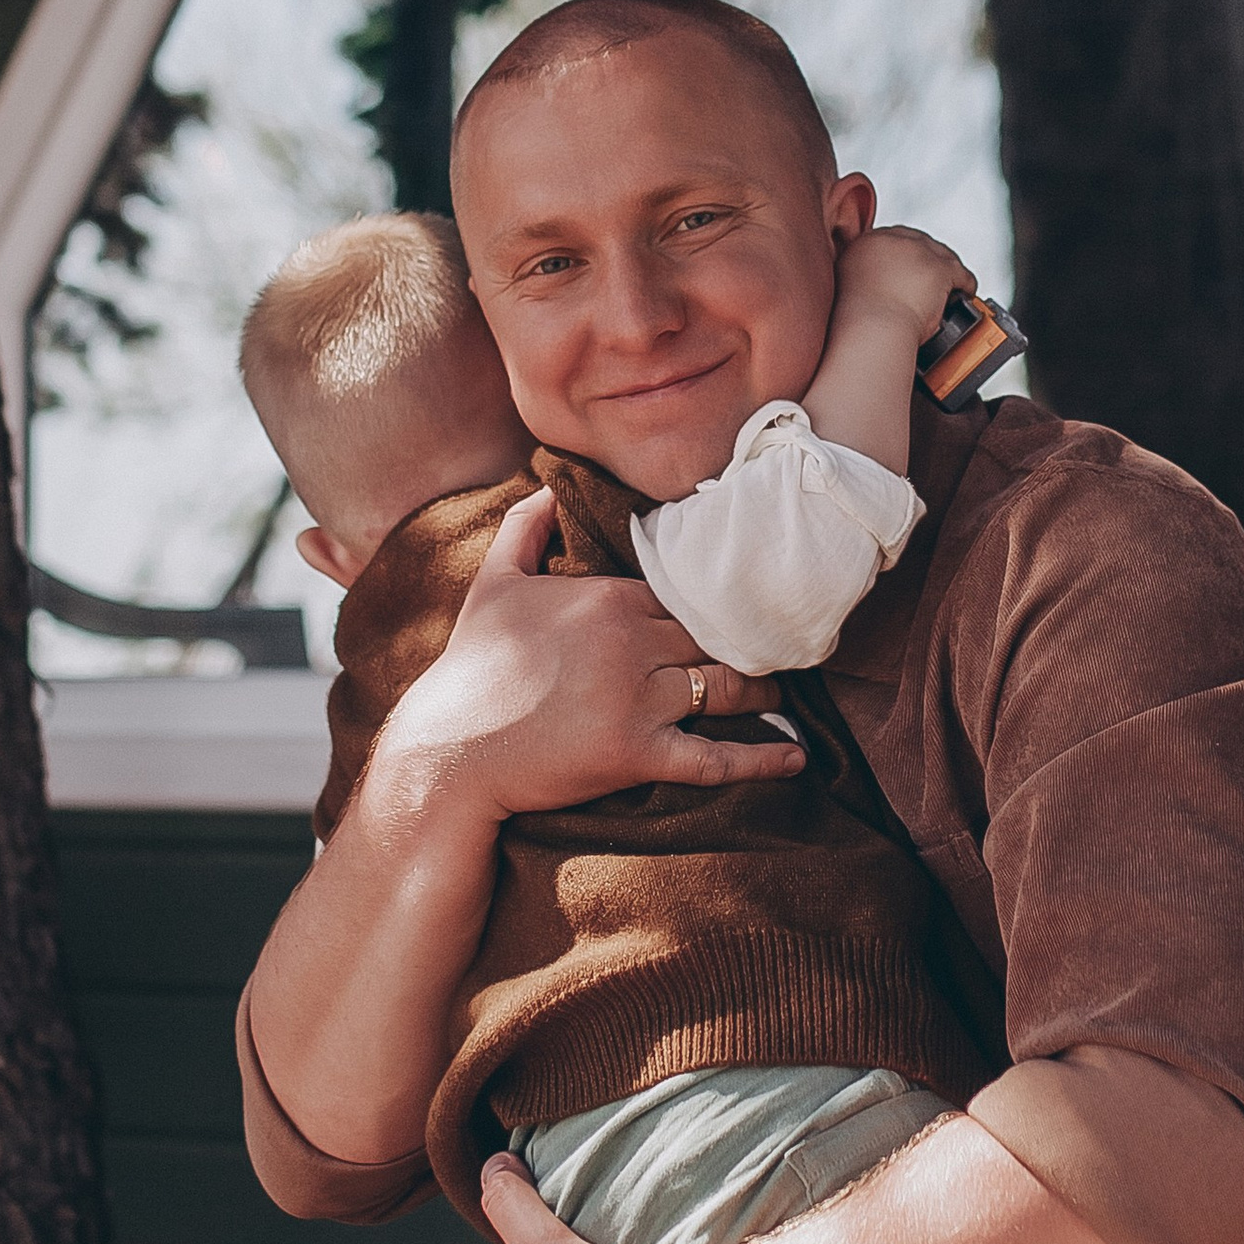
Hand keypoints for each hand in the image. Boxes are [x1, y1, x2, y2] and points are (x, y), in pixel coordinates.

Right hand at [385, 489, 803, 824]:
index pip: (688, 593)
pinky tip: (795, 760)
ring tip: (784, 692)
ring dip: (764, 690)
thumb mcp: (493, 583)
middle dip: (751, 641)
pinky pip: (714, 757)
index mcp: (608, 597)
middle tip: (784, 647)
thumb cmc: (471, 668)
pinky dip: (761, 760)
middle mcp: (631, 641)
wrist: (448, 749)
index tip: (747, 606)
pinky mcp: (636, 753)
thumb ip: (524, 528)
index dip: (719, 604)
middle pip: (716, 636)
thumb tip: (545, 483)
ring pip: (726, 686)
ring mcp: (637, 699)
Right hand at [832, 224, 974, 351]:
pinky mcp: (940, 268)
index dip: (905, 256)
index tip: (909, 269)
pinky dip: (966, 284)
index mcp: (867, 243)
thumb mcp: (847, 288)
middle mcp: (894, 240)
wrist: (871, 331)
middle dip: (928, 260)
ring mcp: (919, 252)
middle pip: (920, 243)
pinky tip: (967, 293)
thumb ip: (861, 277)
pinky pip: (960, 274)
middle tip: (932, 278)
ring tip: (951, 288)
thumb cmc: (857, 321)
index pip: (894, 240)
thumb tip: (874, 283)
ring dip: (948, 271)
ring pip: (942, 256)